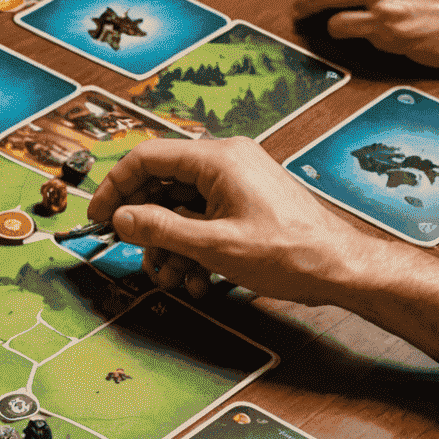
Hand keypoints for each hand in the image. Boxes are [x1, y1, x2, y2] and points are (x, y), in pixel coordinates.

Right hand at [88, 136, 371, 305]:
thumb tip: (121, 218)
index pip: (146, 158)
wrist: (340, 267)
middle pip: (162, 183)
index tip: (98, 216)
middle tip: (134, 254)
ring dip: (170, 245)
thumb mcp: (213, 245)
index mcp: (217, 159)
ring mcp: (237, 181)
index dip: (115, 187)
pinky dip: (193, 247)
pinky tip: (198, 279)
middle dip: (145, 225)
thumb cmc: (289, 253)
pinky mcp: (245, 202)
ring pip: (181, 206)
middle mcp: (226, 162)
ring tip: (172, 278)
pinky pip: (203, 218)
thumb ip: (161, 228)